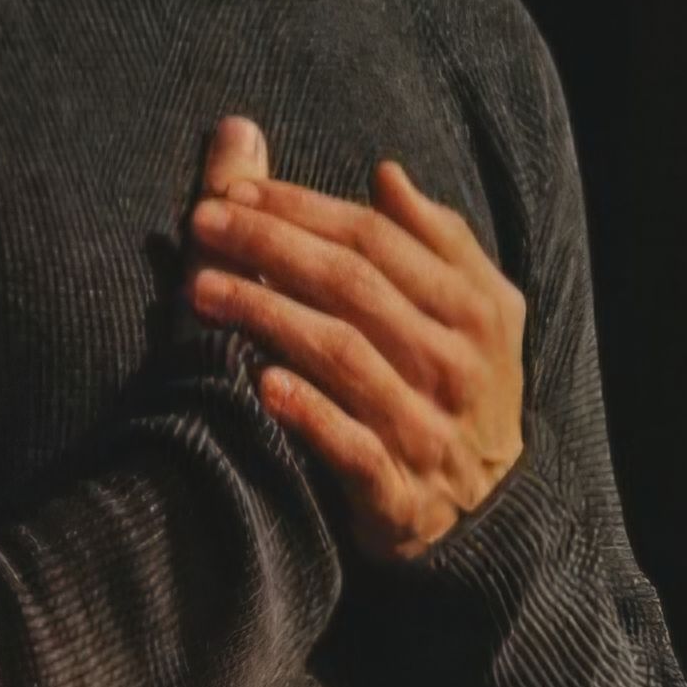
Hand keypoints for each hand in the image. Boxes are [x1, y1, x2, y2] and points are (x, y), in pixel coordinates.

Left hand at [183, 128, 526, 561]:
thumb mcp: (475, 309)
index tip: (239, 189)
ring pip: (344, 356)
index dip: (305, 207)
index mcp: (475, 309)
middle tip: (204, 223)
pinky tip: (259, 382)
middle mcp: (457, 365)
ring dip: (268, 316)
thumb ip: (438, 239)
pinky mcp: (400, 493)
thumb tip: (386, 174)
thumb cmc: (462, 385)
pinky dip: (307, 412)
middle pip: (354, 286)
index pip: (378, 239)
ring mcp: (429, 430)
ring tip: (201, 290)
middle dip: (271, 246)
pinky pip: (351, 446)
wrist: (485, 512)